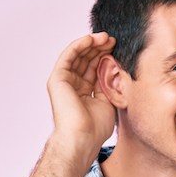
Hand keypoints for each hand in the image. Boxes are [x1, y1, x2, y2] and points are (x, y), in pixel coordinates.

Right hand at [46, 33, 116, 151]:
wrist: (83, 138)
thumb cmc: (96, 128)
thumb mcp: (109, 100)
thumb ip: (110, 83)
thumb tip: (117, 67)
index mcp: (84, 92)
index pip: (94, 69)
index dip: (105, 57)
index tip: (118, 48)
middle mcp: (73, 86)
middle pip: (86, 60)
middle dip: (100, 48)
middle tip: (114, 40)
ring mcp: (64, 82)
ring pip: (78, 56)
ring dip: (91, 44)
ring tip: (106, 37)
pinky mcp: (58, 79)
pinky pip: (68, 56)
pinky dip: (79, 45)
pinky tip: (91, 39)